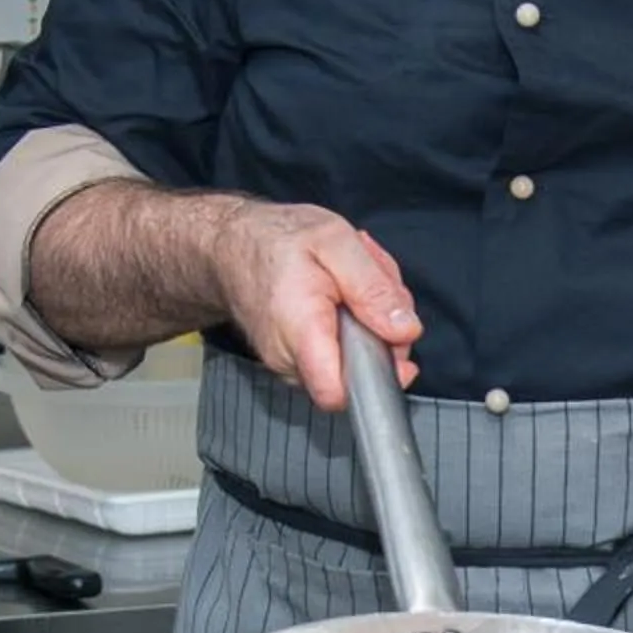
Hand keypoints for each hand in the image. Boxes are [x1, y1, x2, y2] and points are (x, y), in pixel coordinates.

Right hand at [207, 202, 420, 410]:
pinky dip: (351, 323)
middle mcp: (290, 359)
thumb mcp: (334, 240)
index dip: (379, 378)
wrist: (227, 246)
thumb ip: (372, 287)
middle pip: (360, 371)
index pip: (339, 393)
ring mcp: (290, 364)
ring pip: (353, 360)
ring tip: (351, 281)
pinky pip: (339, 352)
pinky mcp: (295, 360)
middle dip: (382, 329)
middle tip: (371, 282)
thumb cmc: (273, 239)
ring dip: (368, 321)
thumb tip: (405, 330)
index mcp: (301, 330)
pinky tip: (340, 293)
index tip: (394, 343)